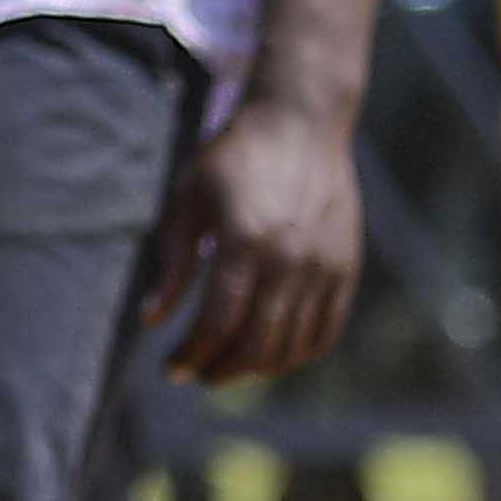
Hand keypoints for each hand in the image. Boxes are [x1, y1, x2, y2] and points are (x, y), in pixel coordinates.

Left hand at [151, 92, 364, 385]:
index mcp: (244, 242)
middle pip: (257, 345)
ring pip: (293, 346)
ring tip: (229, 367)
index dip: (192, 355)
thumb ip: (174, 263)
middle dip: (222, 370)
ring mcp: (324, 268)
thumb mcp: (189, 200)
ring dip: (257, 368)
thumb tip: (153, 320)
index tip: (171, 369)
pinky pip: (326, 332)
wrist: (299, 124)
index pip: (217, 323)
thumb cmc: (233, 159)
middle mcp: (290, 261)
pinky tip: (271, 354)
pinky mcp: (347, 270)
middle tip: (199, 375)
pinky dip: (297, 354)